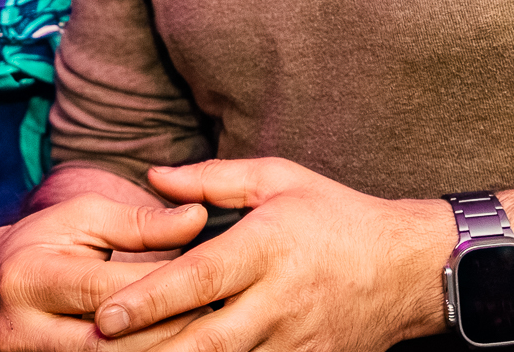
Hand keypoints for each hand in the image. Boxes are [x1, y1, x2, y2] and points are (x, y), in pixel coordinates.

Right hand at [0, 191, 212, 350]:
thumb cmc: (45, 241)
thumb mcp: (85, 218)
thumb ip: (139, 222)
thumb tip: (197, 218)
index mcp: (28, 276)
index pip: (103, 289)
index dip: (158, 287)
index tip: (207, 281)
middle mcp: (20, 329)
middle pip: (106, 343)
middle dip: (164, 331)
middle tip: (213, 318)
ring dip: (159, 351)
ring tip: (200, 335)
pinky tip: (173, 346)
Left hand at [93, 159, 454, 351]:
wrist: (408, 269)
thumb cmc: (336, 215)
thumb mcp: (279, 179)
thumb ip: (214, 179)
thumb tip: (155, 178)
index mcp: (268, 246)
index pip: (200, 279)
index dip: (150, 300)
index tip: (105, 316)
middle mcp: (278, 299)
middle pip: (205, 339)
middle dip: (151, 351)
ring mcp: (293, 340)